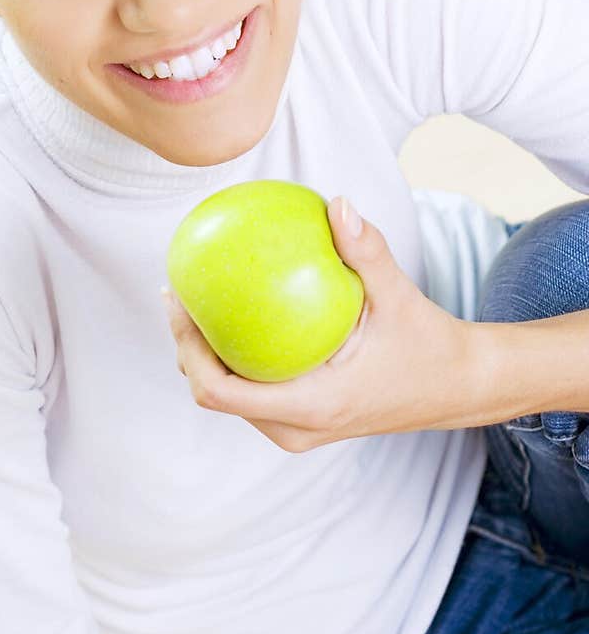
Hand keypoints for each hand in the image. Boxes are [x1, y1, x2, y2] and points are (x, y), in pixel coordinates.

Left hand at [161, 195, 479, 451]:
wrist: (455, 388)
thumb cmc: (428, 343)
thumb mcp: (400, 296)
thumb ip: (367, 252)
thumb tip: (337, 203)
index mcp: (310, 406)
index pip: (220, 392)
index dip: (187, 349)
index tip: (181, 300)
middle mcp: (295, 427)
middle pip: (211, 394)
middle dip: (185, 345)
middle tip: (177, 289)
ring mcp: (295, 429)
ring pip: (227, 396)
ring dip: (202, 353)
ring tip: (192, 297)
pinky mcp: (298, 421)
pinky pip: (250, 390)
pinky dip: (231, 356)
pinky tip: (229, 310)